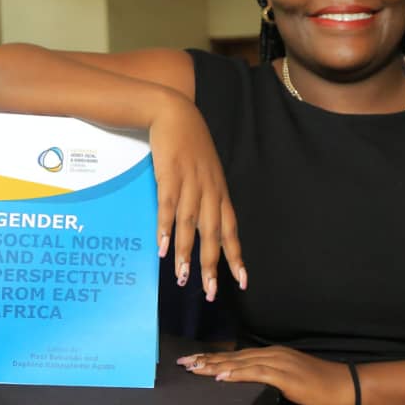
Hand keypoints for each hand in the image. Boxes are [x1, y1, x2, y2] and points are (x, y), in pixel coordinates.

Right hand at [148, 94, 246, 300]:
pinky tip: (161, 248)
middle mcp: (209, 190)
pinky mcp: (170, 175)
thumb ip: (206, 198)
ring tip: (183, 278)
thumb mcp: (205, 172)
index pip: (231, 230)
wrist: (174, 112)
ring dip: (185, 252)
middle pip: (213, 233)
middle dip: (212, 264)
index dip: (236, 256)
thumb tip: (203, 227)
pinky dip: (165, 228)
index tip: (242, 282)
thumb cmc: (189, 145)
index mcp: (219, 192)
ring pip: (190, 224)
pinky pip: (168, 206)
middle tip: (209, 292)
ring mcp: (190, 182)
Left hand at [177, 346, 353, 404]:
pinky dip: (236, 374)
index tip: (193, 361)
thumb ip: (272, 379)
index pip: (237, 356)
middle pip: (233, 357)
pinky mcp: (285, 376)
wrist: (345, 387)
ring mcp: (279, 363)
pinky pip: (256, 374)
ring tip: (193, 369)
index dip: (214, 358)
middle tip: (183, 363)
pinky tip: (220, 377)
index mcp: (273, 354)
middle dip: (206, 360)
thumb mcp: (291, 381)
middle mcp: (272, 354)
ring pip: (240, 362)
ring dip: (214, 366)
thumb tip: (254, 385)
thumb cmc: (321, 387)